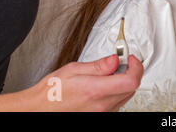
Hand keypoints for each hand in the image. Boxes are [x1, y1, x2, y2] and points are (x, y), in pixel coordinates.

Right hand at [26, 54, 142, 111]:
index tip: (131, 59)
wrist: (39, 110)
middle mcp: (101, 105)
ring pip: (125, 96)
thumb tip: (115, 60)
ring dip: (123, 83)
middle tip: (121, 63)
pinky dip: (116, 93)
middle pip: (131, 88)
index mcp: (95, 90)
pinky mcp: (101, 116)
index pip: (131, 81)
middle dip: (130, 72)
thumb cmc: (51, 92)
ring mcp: (102, 113)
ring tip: (110, 74)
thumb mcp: (73, 69)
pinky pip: (117, 104)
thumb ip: (98, 65)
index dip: (136, 67)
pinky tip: (105, 86)